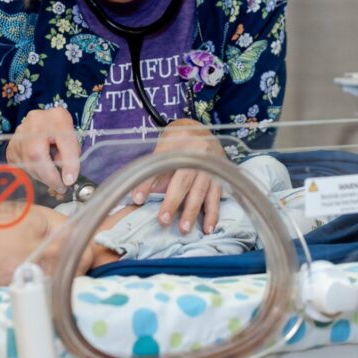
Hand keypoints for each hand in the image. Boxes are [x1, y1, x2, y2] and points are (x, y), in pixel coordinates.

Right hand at [5, 108, 80, 198]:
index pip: (64, 141)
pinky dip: (30, 172)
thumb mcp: (72, 140)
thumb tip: (67, 179)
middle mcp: (35, 121)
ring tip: (51, 178)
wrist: (45, 122)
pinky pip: (19, 165)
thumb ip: (72, 156)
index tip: (69, 181)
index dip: (68, 163)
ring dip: (40, 176)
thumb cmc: (61, 133)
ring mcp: (19, 132)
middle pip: (36, 154)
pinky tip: (39, 170)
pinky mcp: (11, 144)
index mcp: (57, 117)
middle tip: (59, 187)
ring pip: (26, 161)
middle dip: (49, 176)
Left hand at [131, 119, 224, 234]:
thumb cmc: (176, 141)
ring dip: (193, 211)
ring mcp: (210, 165)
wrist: (200, 128)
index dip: (147, 183)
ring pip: (201, 190)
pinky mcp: (220, 175)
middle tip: (163, 221)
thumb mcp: (163, 147)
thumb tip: (144, 197)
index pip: (160, 165)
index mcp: (177, 143)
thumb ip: (157, 170)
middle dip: (173, 202)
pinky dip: (212, 213)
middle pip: (183, 180)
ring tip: (184, 229)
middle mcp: (196, 153)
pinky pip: (216, 196)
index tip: (137, 199)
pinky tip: (208, 228)